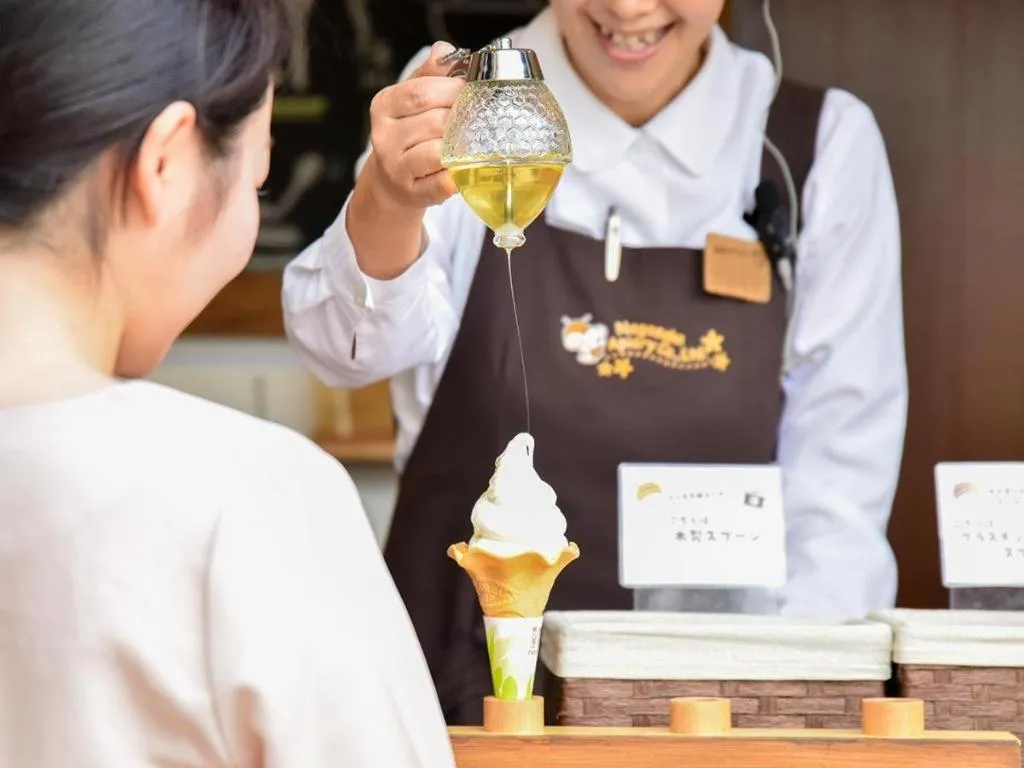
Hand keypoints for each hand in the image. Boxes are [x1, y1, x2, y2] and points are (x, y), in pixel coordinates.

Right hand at [363, 41, 464, 209]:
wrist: (392, 180)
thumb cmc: (408, 133)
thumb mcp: (412, 97)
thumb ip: (430, 73)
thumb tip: (445, 51)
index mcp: (384, 106)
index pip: (421, 93)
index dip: (452, 89)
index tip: (471, 89)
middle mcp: (385, 136)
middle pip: (434, 122)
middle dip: (461, 118)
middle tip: (478, 117)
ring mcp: (396, 167)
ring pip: (437, 152)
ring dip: (460, 146)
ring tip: (471, 141)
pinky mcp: (411, 192)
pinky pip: (440, 183)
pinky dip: (456, 176)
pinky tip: (463, 169)